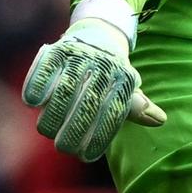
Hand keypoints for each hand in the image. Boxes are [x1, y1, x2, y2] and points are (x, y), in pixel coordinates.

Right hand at [21, 17, 165, 160]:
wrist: (98, 37)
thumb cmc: (112, 74)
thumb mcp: (127, 89)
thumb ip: (137, 107)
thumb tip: (159, 120)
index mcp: (124, 79)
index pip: (113, 111)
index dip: (99, 136)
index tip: (87, 155)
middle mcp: (104, 66)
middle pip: (88, 103)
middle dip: (75, 129)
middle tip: (64, 148)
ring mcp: (81, 56)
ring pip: (66, 88)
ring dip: (54, 112)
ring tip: (47, 131)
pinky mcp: (58, 50)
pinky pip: (46, 67)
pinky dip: (37, 83)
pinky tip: (32, 103)